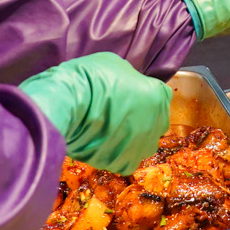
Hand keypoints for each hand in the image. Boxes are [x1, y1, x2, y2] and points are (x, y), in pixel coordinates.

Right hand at [19, 52, 171, 171]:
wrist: (69, 103)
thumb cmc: (92, 78)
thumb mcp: (117, 65)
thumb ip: (130, 80)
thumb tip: (128, 88)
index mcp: (158, 96)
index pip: (160, 96)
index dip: (144, 95)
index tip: (130, 95)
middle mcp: (157, 123)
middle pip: (155, 122)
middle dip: (142, 118)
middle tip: (119, 114)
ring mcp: (142, 146)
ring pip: (142, 144)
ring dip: (131, 139)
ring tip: (108, 132)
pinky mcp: (124, 163)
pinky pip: (126, 160)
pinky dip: (116, 155)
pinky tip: (102, 145)